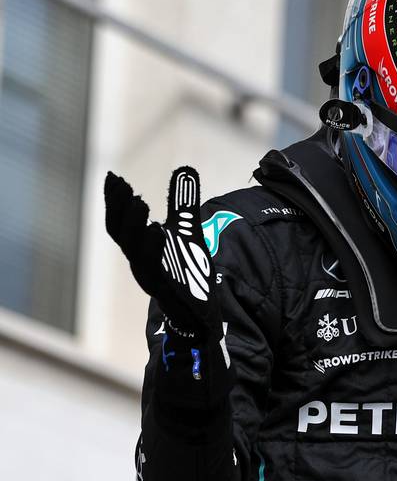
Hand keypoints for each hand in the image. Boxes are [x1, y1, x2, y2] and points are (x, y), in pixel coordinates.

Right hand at [105, 167, 218, 337]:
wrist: (199, 311)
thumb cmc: (186, 269)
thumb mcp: (188, 231)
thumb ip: (184, 203)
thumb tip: (185, 169)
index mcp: (139, 247)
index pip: (119, 221)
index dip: (114, 200)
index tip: (113, 176)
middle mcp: (138, 261)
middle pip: (120, 234)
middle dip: (119, 209)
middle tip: (123, 184)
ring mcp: (150, 277)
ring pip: (135, 251)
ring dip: (136, 226)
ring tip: (141, 202)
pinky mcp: (165, 290)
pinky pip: (155, 270)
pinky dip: (154, 250)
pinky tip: (159, 231)